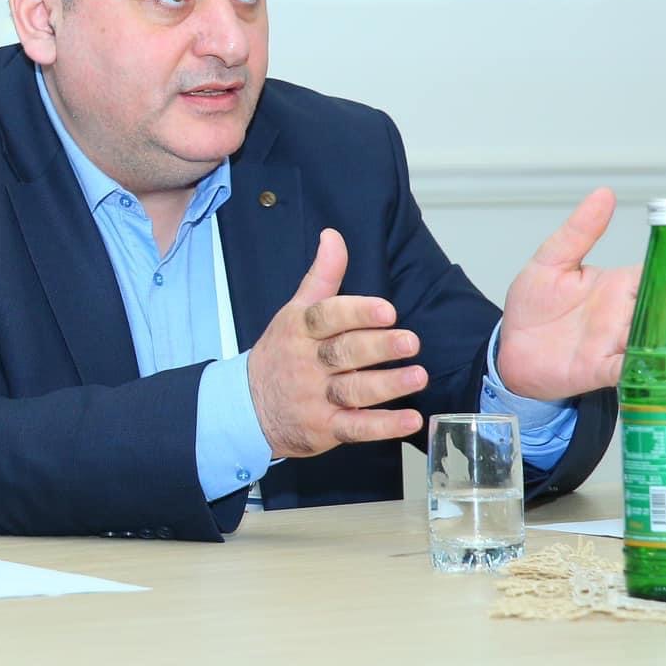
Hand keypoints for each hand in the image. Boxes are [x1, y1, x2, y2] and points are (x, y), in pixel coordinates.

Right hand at [246, 229, 426, 458]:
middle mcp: (307, 363)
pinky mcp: (325, 429)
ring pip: (352, 391)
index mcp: (301, 331)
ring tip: (418, 376)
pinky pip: (355, 428)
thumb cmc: (280, 354)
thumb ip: (322, 276)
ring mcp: (315, 398)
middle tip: (411, 341)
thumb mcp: (294, 311)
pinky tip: (410, 420)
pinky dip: (383, 426)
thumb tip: (334, 236)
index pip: (326, 318)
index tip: (387, 310)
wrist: (247, 407)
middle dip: (378, 347)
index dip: (357, 312)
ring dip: (387, 385)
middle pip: (343, 353)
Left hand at [495, 187, 665, 401]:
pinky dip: (648, 366)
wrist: (510, 349)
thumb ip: (579, 232)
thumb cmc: (533, 305)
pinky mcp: (602, 369)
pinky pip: (630, 368)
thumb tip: (604, 194)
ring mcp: (615, 342)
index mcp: (615, 286)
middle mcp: (622, 314)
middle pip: (665, 305)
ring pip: (656, 337)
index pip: (655, 271)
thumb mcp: (550, 261)